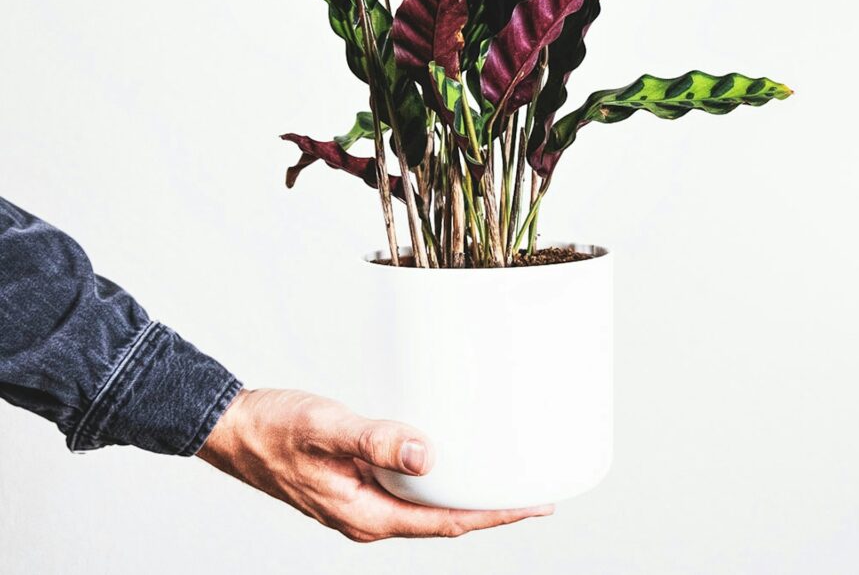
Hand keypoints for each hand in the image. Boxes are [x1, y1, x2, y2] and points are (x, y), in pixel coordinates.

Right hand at [197, 389, 552, 541]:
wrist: (232, 430)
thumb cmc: (271, 429)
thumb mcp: (325, 428)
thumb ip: (375, 441)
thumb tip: (428, 456)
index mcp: (365, 514)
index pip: (446, 522)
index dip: (494, 516)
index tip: (534, 505)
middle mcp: (367, 517)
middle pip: (443, 520)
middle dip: (490, 509)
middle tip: (534, 493)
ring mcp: (361, 504)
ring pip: (426, 507)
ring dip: (465, 495)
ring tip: (503, 479)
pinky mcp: (356, 486)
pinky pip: (407, 491)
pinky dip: (436, 481)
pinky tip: (449, 464)